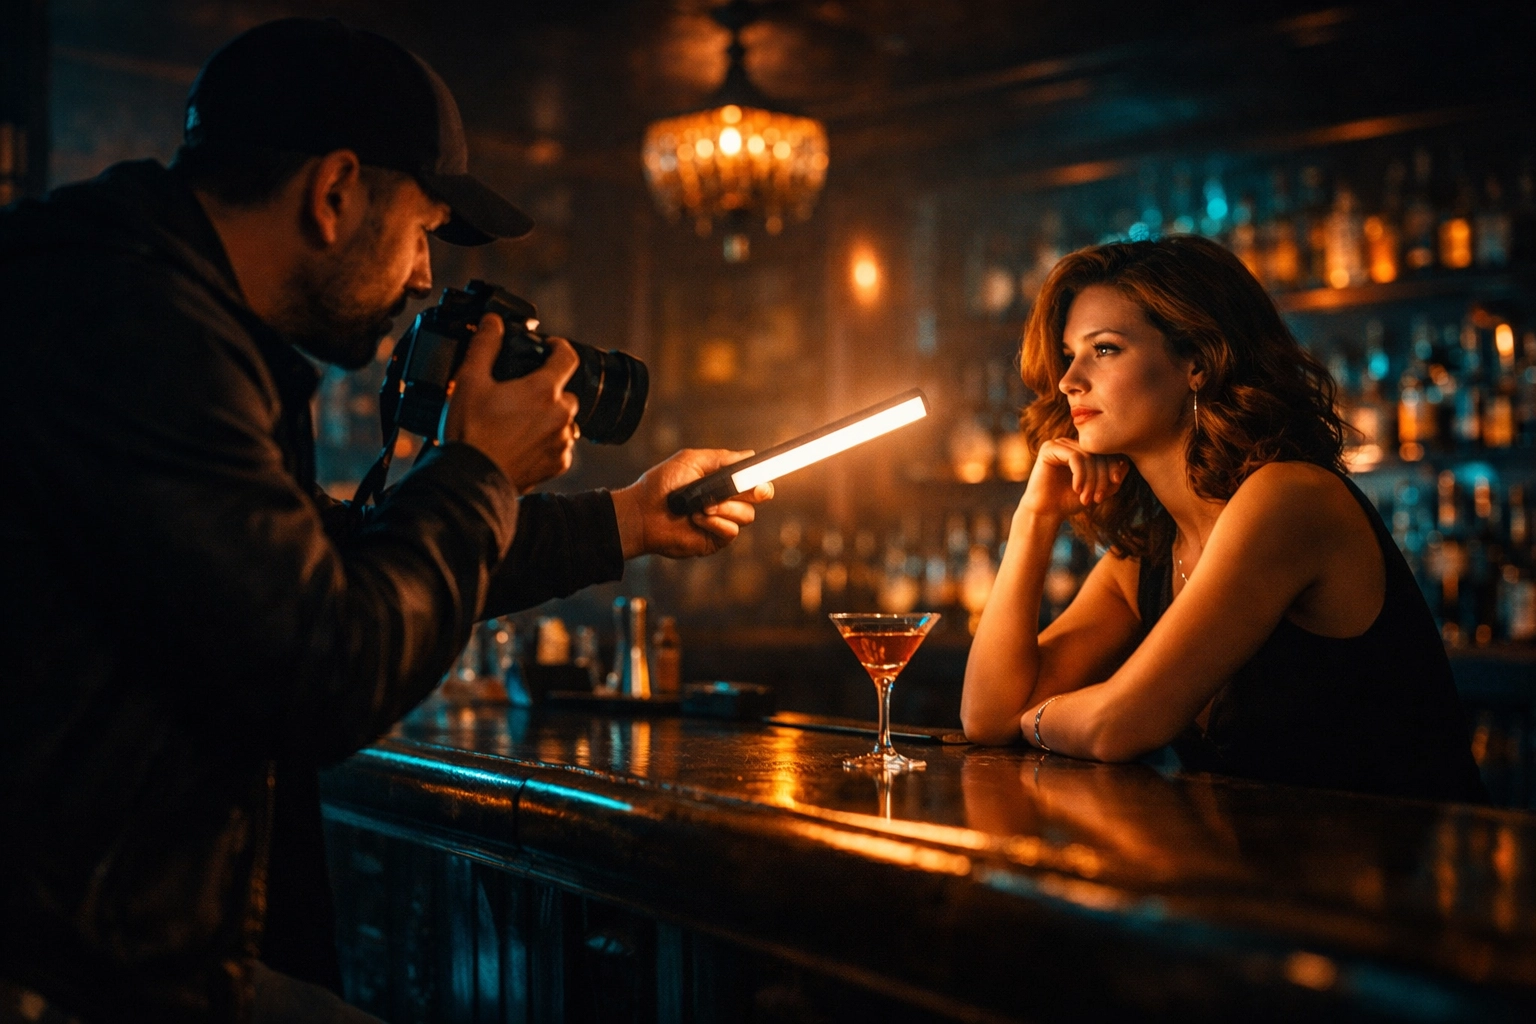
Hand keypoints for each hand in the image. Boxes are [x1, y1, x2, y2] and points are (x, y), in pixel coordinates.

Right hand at [445, 314, 579, 491]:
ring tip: (520, 422)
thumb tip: (493, 322)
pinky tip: (524, 443)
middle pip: (565, 392)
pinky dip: (549, 442)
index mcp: (544, 390)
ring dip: (550, 417)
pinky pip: (562, 446)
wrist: (472, 479)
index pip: (567, 356)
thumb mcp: (470, 381)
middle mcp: (561, 415)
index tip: (549, 347)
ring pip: (565, 420)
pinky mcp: (559, 464)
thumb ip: (485, 345)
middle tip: (522, 395)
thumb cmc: (471, 431)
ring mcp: (562, 441)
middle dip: (548, 390)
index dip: (558, 347)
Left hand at [610, 449, 773, 558]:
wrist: (643, 512)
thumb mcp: (691, 461)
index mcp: (724, 481)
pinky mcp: (716, 539)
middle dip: (757, 491)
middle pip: (760, 496)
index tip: (764, 474)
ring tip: (702, 506)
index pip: (754, 478)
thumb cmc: (662, 485)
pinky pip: (731, 531)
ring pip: (747, 515)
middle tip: (747, 489)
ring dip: (726, 508)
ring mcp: (723, 521)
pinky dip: (716, 523)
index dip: (763, 476)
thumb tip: (749, 456)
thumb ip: (721, 458)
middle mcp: (728, 500)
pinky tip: (697, 519)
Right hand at [1017, 438, 1127, 519]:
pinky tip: (1077, 489)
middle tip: (1098, 497)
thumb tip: (1126, 464)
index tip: (1114, 484)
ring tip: (1087, 497)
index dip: (1114, 465)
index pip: (1105, 450)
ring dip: (1091, 479)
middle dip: (1101, 476)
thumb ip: (1112, 479)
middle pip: (1098, 453)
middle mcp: (1071, 443)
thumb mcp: (1098, 489)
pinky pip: (1074, 457)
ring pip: (1087, 456)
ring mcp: (1059, 443)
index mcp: (1082, 449)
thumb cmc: (1070, 501)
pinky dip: (1080, 475)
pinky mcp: (1049, 448)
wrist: (1046, 512)